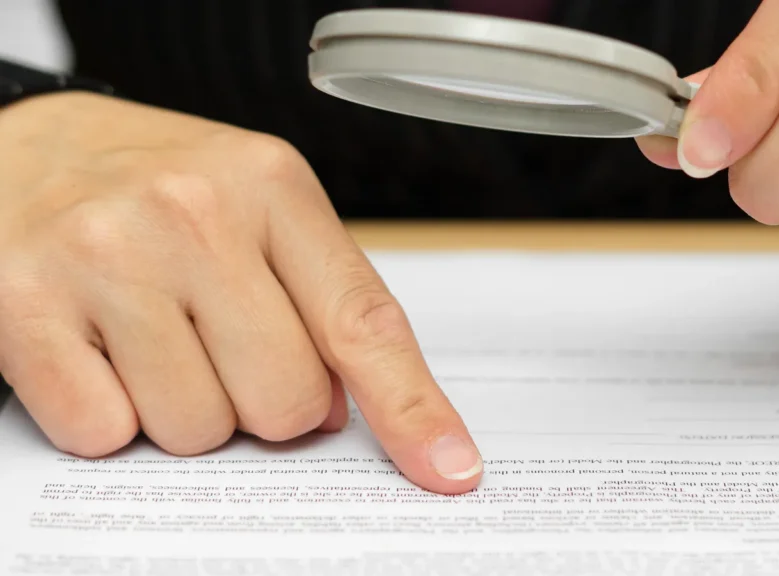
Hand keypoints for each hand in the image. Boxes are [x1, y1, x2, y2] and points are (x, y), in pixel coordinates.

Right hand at [0, 93, 481, 493]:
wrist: (21, 145)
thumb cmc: (155, 186)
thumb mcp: (255, 206)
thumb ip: (318, 298)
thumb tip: (350, 410)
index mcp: (271, 185)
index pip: (362, 321)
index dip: (412, 407)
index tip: (448, 467)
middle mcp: (191, 213)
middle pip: (284, 402)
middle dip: (262, 401)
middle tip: (220, 346)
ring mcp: (104, 257)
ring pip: (197, 430)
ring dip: (184, 406)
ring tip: (151, 335)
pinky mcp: (22, 306)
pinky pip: (104, 435)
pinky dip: (108, 414)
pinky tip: (97, 350)